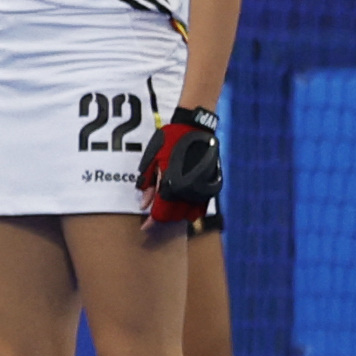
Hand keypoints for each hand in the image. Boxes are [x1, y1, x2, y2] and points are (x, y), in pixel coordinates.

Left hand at [137, 106, 219, 226]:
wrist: (196, 127)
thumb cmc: (170, 141)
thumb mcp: (152, 160)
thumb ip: (148, 183)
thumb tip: (143, 204)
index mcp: (172, 185)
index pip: (161, 214)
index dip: (151, 223)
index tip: (145, 227)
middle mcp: (189, 191)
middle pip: (174, 217)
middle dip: (163, 219)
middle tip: (153, 218)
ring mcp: (202, 189)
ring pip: (190, 214)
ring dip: (177, 216)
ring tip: (167, 211)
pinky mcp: (212, 185)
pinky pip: (202, 206)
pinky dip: (192, 210)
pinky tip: (182, 207)